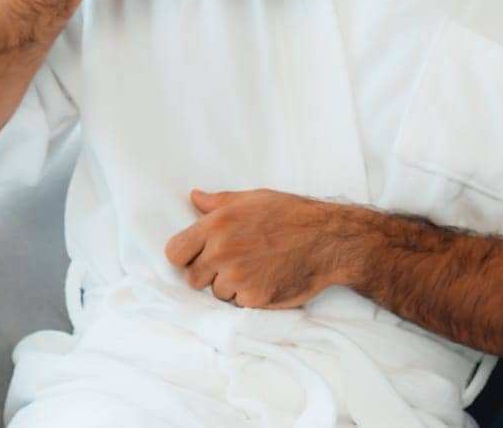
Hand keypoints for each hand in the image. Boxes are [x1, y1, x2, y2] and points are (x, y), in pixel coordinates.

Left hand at [163, 189, 355, 309]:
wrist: (328, 240)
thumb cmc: (292, 215)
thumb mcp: (254, 199)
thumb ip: (218, 202)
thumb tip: (193, 197)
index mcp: (217, 225)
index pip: (174, 252)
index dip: (185, 256)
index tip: (198, 255)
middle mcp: (222, 252)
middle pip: (193, 278)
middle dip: (209, 273)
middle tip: (235, 262)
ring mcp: (238, 278)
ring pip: (217, 293)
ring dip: (231, 286)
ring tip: (257, 268)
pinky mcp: (254, 298)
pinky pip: (239, 304)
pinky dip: (250, 296)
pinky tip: (267, 279)